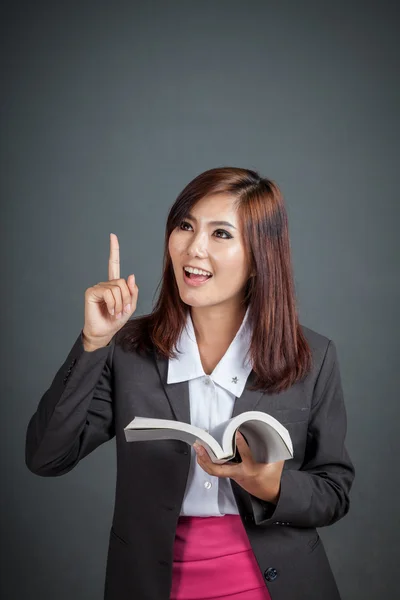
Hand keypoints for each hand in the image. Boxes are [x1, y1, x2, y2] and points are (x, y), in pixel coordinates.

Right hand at [82, 233, 138, 347]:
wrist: (104, 332)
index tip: (112, 236)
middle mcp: (105, 283)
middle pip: (123, 282)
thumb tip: (131, 275)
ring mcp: (98, 287)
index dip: (113, 250)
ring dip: (120, 303)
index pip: (113, 264)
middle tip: (122, 311)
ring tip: (115, 312)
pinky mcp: (91, 292)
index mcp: (114, 284)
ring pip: (117, 288)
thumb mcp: (130, 306)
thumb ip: (132, 291)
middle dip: (126, 298)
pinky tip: (109, 310)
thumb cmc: (115, 320)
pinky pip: (108, 293)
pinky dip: (113, 303)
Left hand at [193, 431, 283, 503]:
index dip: (241, 444)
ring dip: (203, 460)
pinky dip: (207, 463)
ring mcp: (233, 476)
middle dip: (207, 458)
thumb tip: (272, 432)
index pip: (246, 456)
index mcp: (252, 469)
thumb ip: (274, 448)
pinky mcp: (230, 475)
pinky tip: (202, 455)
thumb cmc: (272, 477)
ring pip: (214, 471)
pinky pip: (216, 471)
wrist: (268, 493)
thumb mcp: (276, 462)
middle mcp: (239, 474)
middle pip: (218, 470)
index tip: (236, 432)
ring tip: (197, 448)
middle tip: (200, 446)